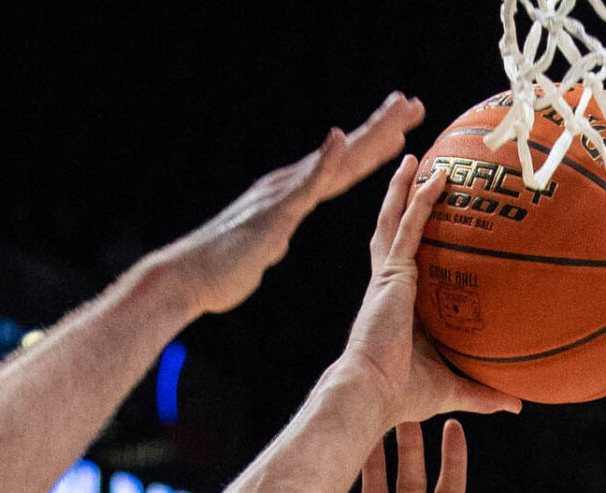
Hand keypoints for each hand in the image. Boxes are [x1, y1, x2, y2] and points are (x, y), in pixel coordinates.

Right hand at [151, 94, 424, 317]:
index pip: (344, 166)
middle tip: (414, 103)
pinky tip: (340, 137)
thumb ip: (275, 235)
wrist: (191, 276)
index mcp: (294, 194)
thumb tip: (276, 238)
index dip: (374, 146)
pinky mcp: (276, 211)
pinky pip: (306, 184)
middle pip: (347, 153)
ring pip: (336, 161)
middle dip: (382, 127)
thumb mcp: (263, 247)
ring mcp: (284, 194)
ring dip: (368, 135)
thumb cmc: (224, 268)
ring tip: (398, 113)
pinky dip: (324, 160)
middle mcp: (292, 184)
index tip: (402, 128)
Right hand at [341, 161, 522, 424]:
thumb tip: (519, 404)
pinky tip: (434, 176)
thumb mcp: (454, 389)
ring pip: (393, 220)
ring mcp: (387, 276)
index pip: (406, 262)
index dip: (412, 240)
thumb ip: (484, 391)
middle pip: (393, 232)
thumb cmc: (403, 396)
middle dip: (401, 201)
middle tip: (414, 172)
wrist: (373, 393)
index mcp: (399, 306)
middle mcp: (389, 285)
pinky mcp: (390, 273)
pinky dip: (420, 200)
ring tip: (414, 160)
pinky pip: (407, 228)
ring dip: (404, 188)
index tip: (429, 223)